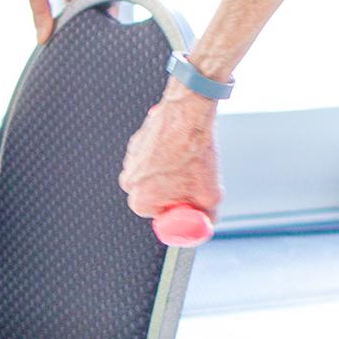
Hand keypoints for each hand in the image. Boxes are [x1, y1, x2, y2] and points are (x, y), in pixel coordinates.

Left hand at [19, 0, 103, 42]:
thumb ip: (39, 10)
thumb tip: (43, 38)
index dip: (107, 15)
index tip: (108, 34)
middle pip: (105, 3)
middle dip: (104, 23)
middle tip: (99, 43)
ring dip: (96, 15)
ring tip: (89, 35)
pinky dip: (91, 5)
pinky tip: (81, 18)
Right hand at [121, 88, 224, 225]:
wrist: (188, 114)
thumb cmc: (195, 156)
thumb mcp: (210, 196)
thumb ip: (206, 216)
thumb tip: (207, 224)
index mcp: (140, 202)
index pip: (164, 216)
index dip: (184, 209)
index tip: (196, 201)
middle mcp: (128, 183)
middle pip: (161, 196)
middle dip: (180, 190)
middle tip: (198, 178)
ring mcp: (130, 160)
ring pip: (160, 175)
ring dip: (176, 171)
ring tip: (190, 158)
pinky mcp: (138, 142)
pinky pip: (158, 156)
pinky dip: (171, 153)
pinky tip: (182, 144)